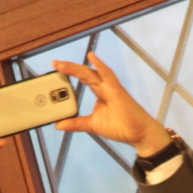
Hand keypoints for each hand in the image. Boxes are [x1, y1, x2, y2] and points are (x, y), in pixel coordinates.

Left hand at [52, 53, 170, 156]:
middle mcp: (104, 87)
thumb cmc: (120, 127)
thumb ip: (76, 123)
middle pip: (84, 73)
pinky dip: (100, 66)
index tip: (55, 70)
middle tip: (54, 63)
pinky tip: (92, 58)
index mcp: (99, 93)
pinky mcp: (118, 92)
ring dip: (77, 68)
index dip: (69, 73)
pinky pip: (108, 76)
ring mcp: (111, 88)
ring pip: (92, 73)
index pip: (82, 79)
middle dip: (69, 68)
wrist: (138, 134)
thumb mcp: (92, 125)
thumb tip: (58, 124)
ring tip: (63, 64)